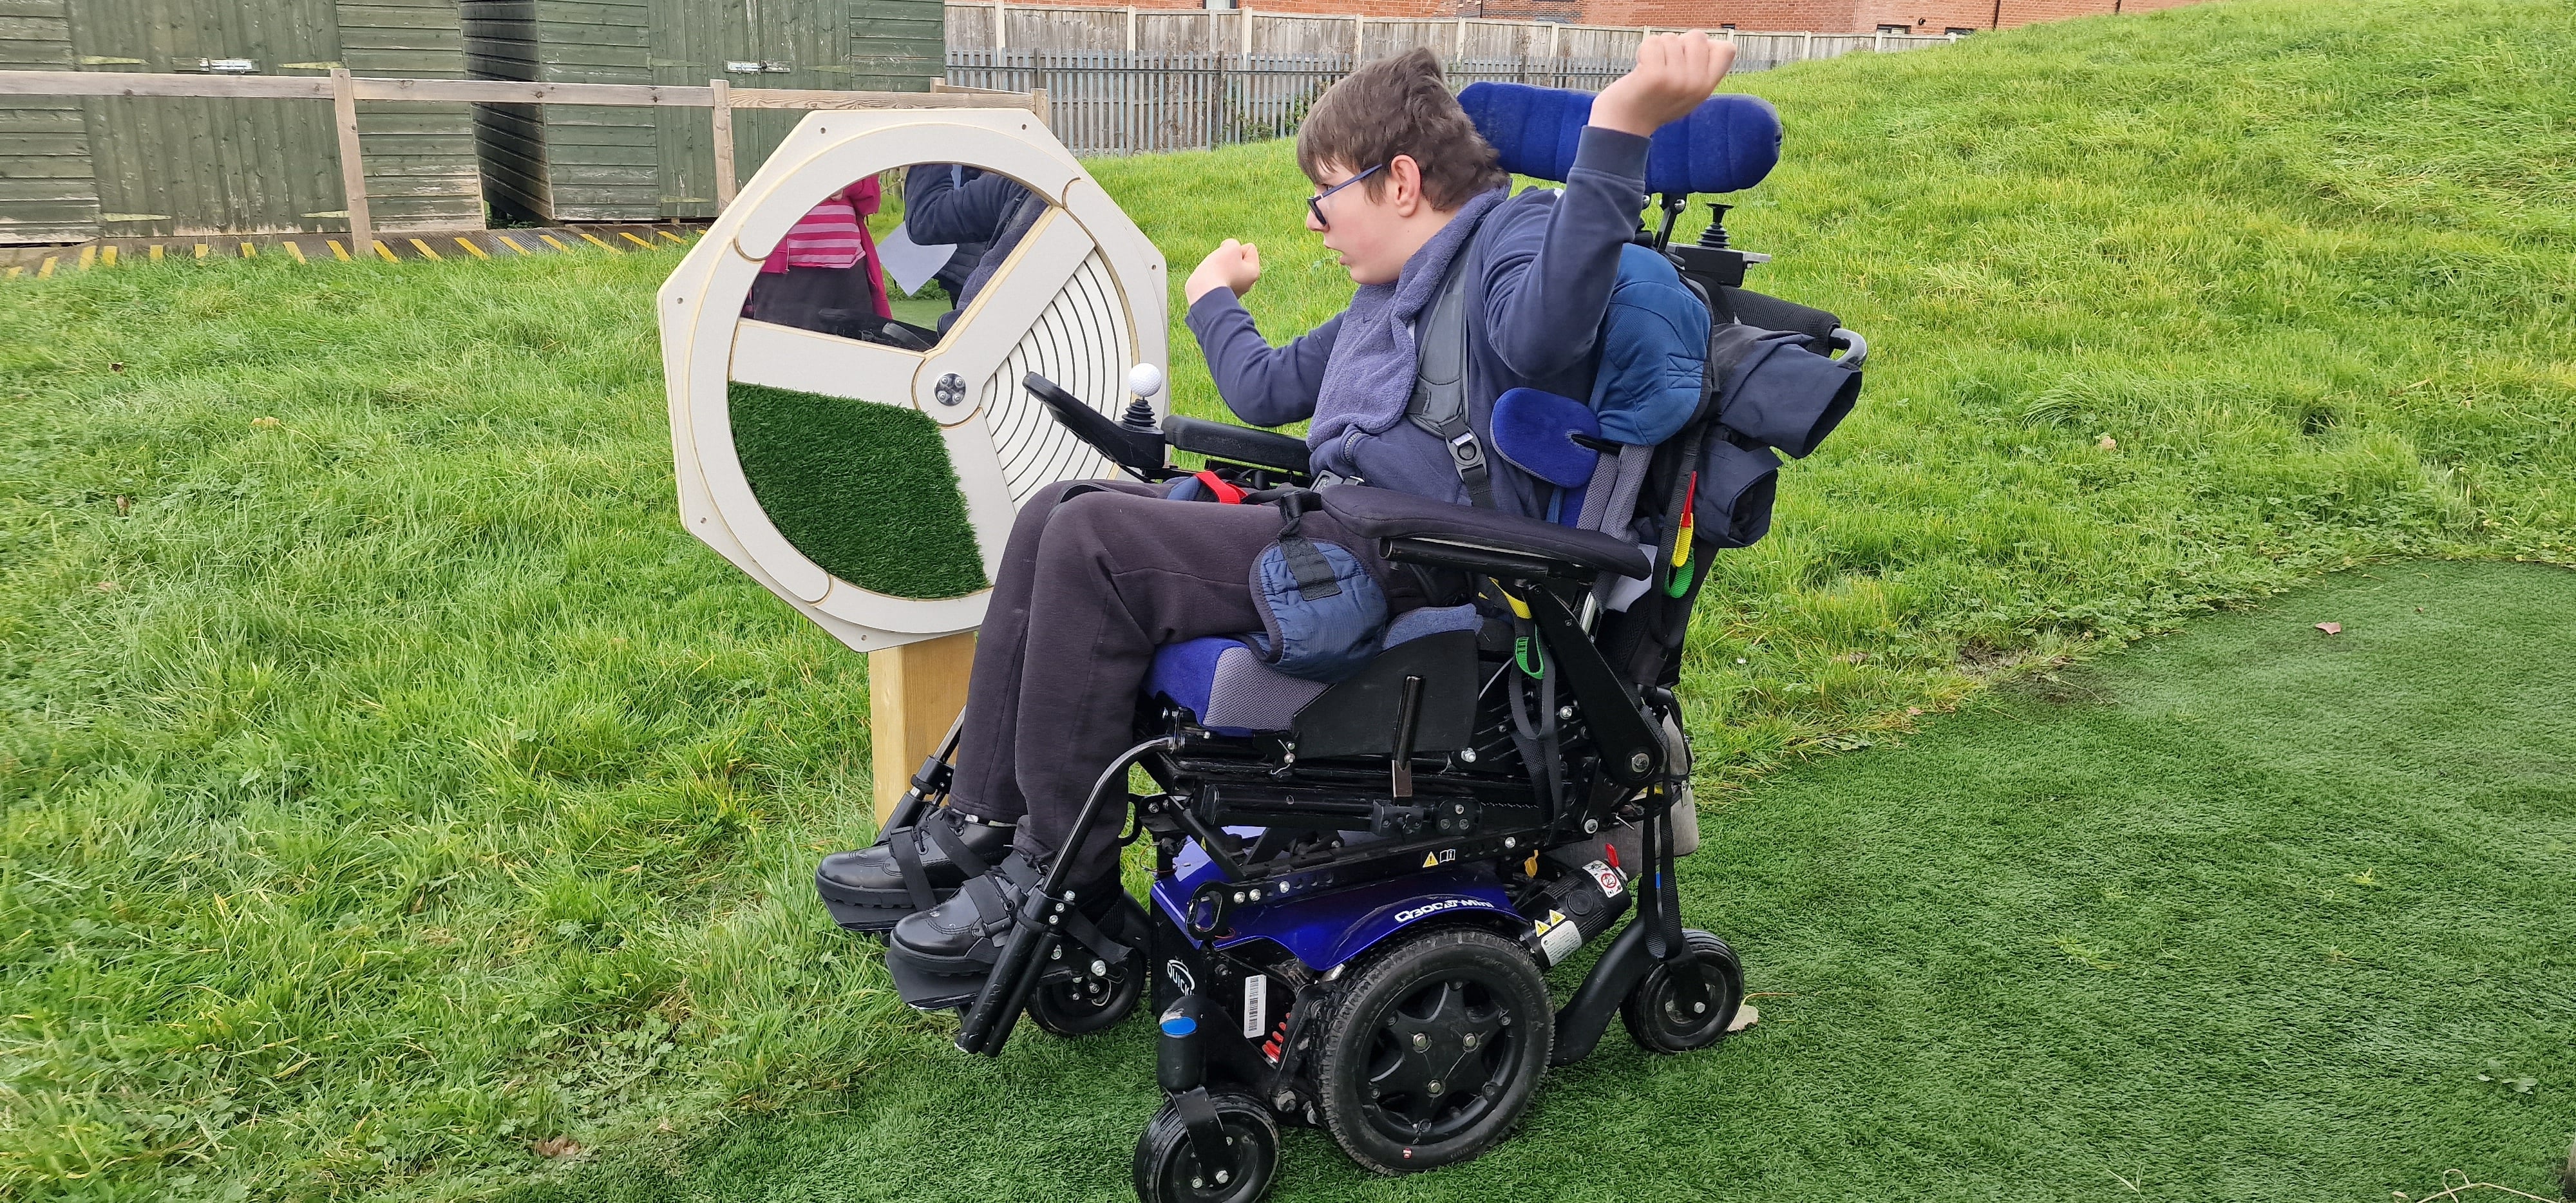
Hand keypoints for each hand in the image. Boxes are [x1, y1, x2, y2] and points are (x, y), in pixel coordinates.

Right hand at [1185, 239, 1261, 303]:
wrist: (1203, 291)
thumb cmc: (1219, 269)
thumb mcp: (1231, 247)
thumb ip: (1233, 244)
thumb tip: (1226, 253)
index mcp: (1254, 272)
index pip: (1249, 248)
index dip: (1237, 248)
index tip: (1229, 258)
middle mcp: (1247, 283)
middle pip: (1239, 257)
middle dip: (1229, 257)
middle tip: (1221, 266)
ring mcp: (1235, 290)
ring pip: (1227, 267)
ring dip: (1220, 266)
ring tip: (1214, 274)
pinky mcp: (1222, 294)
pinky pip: (1219, 277)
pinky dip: (1214, 276)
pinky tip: (1210, 281)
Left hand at [1590, 31, 1736, 136]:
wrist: (1622, 125)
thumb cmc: (1652, 102)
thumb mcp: (1685, 92)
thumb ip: (1700, 70)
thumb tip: (1708, 41)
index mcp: (1707, 88)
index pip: (1726, 50)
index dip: (1706, 46)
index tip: (1686, 60)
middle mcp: (1696, 85)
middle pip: (1698, 36)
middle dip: (1678, 44)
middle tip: (1664, 65)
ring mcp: (1677, 81)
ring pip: (1671, 38)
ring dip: (1657, 49)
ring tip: (1650, 71)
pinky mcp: (1655, 76)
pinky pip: (1653, 42)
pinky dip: (1642, 50)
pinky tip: (1640, 69)